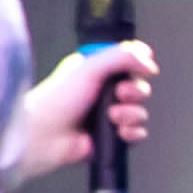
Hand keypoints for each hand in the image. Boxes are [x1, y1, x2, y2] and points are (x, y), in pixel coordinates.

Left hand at [15, 41, 156, 185]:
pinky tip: (120, 132)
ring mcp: (107, 114)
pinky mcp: (110, 136)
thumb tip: (148, 60)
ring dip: (131, 114)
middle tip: (120, 95)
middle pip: (139, 87)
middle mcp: (102, 91)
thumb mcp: (90, 67)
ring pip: (139, 111)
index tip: (141, 69)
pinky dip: (133, 132)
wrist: (44, 135)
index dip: (138, 66)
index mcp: (96, 70)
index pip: (128, 63)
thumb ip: (121, 56)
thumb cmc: (57, 99)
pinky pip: (137, 132)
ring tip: (113, 117)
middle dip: (135, 92)